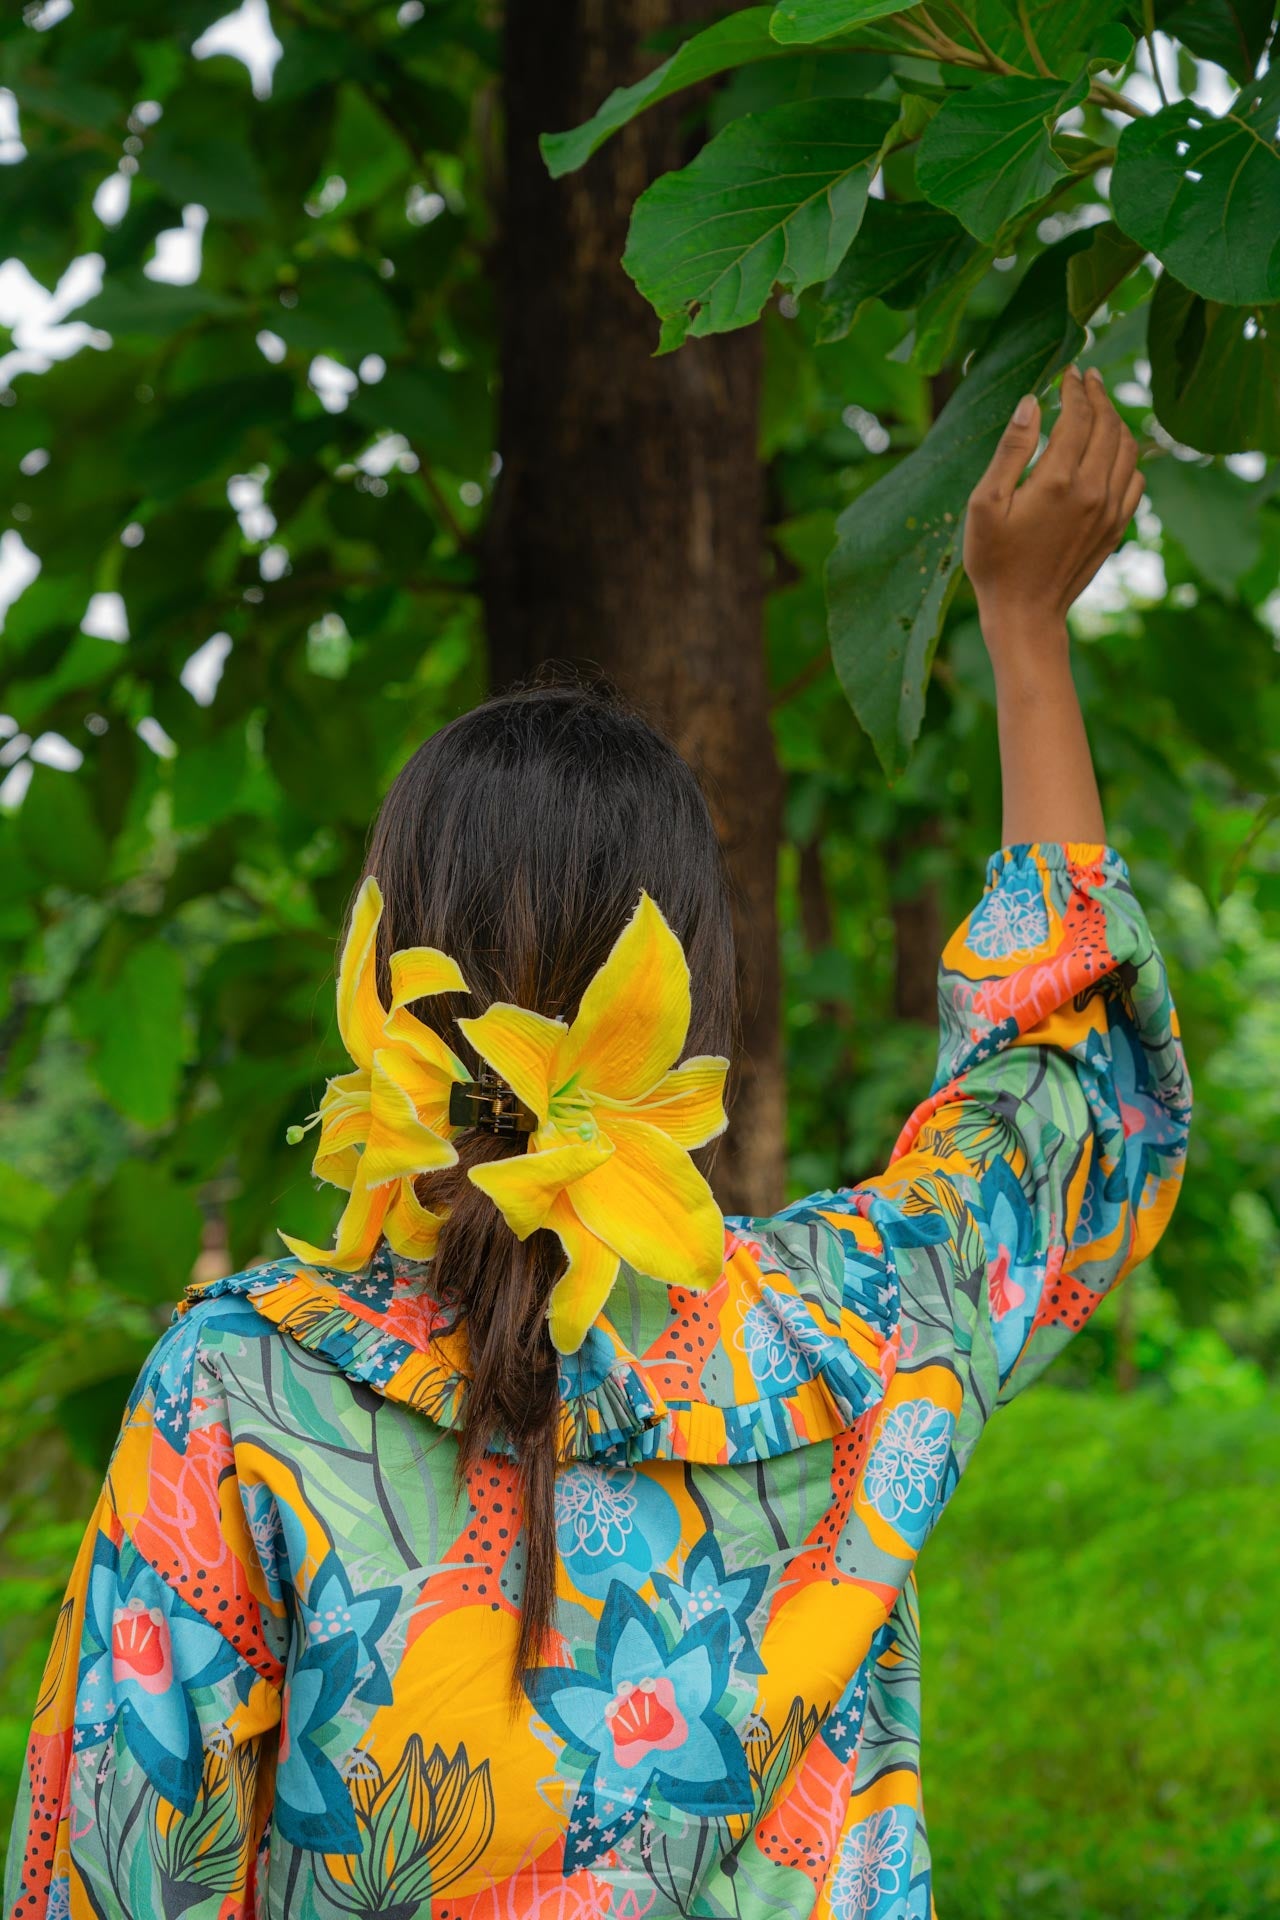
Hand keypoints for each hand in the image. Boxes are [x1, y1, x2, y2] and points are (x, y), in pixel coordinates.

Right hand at [963, 365, 1143, 658]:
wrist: (1025, 614)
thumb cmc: (994, 561)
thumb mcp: (985, 504)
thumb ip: (1011, 450)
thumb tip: (1031, 402)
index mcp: (1059, 479)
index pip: (1078, 416)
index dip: (1075, 388)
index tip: (1068, 371)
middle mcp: (1093, 489)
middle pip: (1109, 425)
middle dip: (1098, 395)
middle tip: (1087, 377)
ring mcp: (1111, 509)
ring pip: (1128, 448)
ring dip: (1117, 421)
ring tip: (1101, 407)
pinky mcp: (1117, 527)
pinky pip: (1136, 478)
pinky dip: (1129, 456)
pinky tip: (1112, 452)